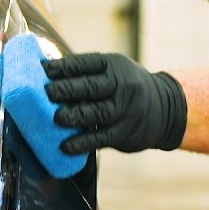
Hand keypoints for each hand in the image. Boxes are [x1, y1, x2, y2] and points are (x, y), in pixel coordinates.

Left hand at [43, 52, 187, 153]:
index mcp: (114, 66)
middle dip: (67, 90)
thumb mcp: (114, 71)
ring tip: (55, 118)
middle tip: (47, 93)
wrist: (165, 108)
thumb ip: (86, 73)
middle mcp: (122, 85)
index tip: (43, 70)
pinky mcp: (125, 133)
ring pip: (98, 113)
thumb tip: (45, 72)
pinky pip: (101, 138)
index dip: (64, 67)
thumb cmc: (126, 88)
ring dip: (75, 115)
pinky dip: (82, 143)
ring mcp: (125, 110)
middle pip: (92, 87)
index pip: (87, 63)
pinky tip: (65, 145)